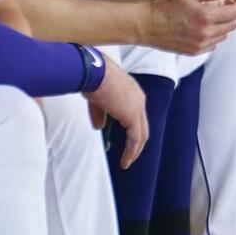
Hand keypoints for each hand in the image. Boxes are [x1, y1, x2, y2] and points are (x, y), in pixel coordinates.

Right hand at [84, 54, 147, 168]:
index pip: (136, 115)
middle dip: (137, 143)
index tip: (126, 142)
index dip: (132, 129)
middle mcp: (139, 99)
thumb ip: (100, 113)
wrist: (93, 71)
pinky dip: (131, 151)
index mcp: (133, 92)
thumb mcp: (97, 98)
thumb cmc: (92, 78)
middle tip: (130, 156)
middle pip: (142, 126)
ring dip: (135, 151)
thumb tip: (99, 127)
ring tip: (126, 162)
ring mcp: (138, 107)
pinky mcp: (132, 116)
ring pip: (141, 135)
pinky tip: (125, 161)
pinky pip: (135, 138)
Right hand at [137, 0, 235, 54]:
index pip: (235, 12)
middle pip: (232, 25)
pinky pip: (213, 44)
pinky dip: (216, 35)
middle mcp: (205, 33)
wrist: (144, 25)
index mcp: (206, 17)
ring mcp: (200, 45)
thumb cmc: (164, 5)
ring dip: (225, 24)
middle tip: (228, 3)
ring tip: (216, 14)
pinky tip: (207, 26)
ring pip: (224, 35)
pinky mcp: (193, 52)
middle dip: (234, 13)